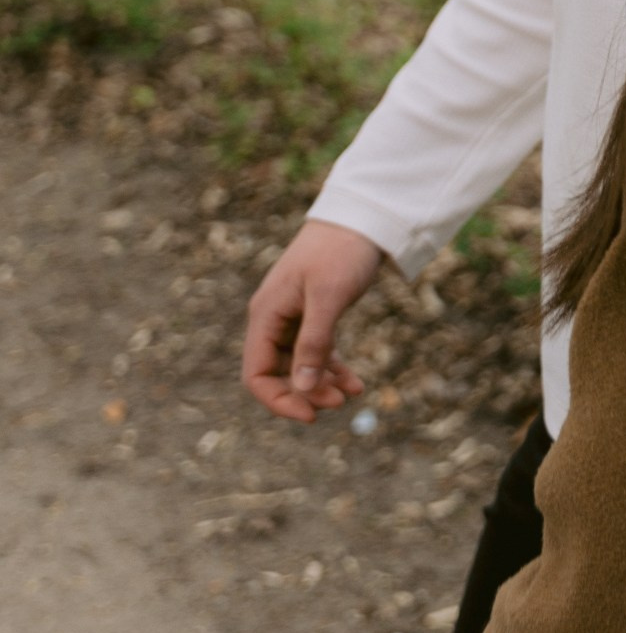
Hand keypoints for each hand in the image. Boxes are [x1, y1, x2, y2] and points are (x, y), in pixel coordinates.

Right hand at [242, 219, 385, 423]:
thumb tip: (302, 389)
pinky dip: (333, 369)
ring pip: (298, 366)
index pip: (256, 374)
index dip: (278, 400)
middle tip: (339, 403)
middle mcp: (272, 319)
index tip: (310, 415)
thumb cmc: (342, 251)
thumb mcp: (329, 297)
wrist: (362, 216)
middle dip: (305, 394)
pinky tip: (355, 383)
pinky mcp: (312, 314)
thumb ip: (314, 343)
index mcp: (266, 315)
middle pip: (276, 374)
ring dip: (321, 385)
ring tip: (351, 394)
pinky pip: (316, 352)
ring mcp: (292, 317)